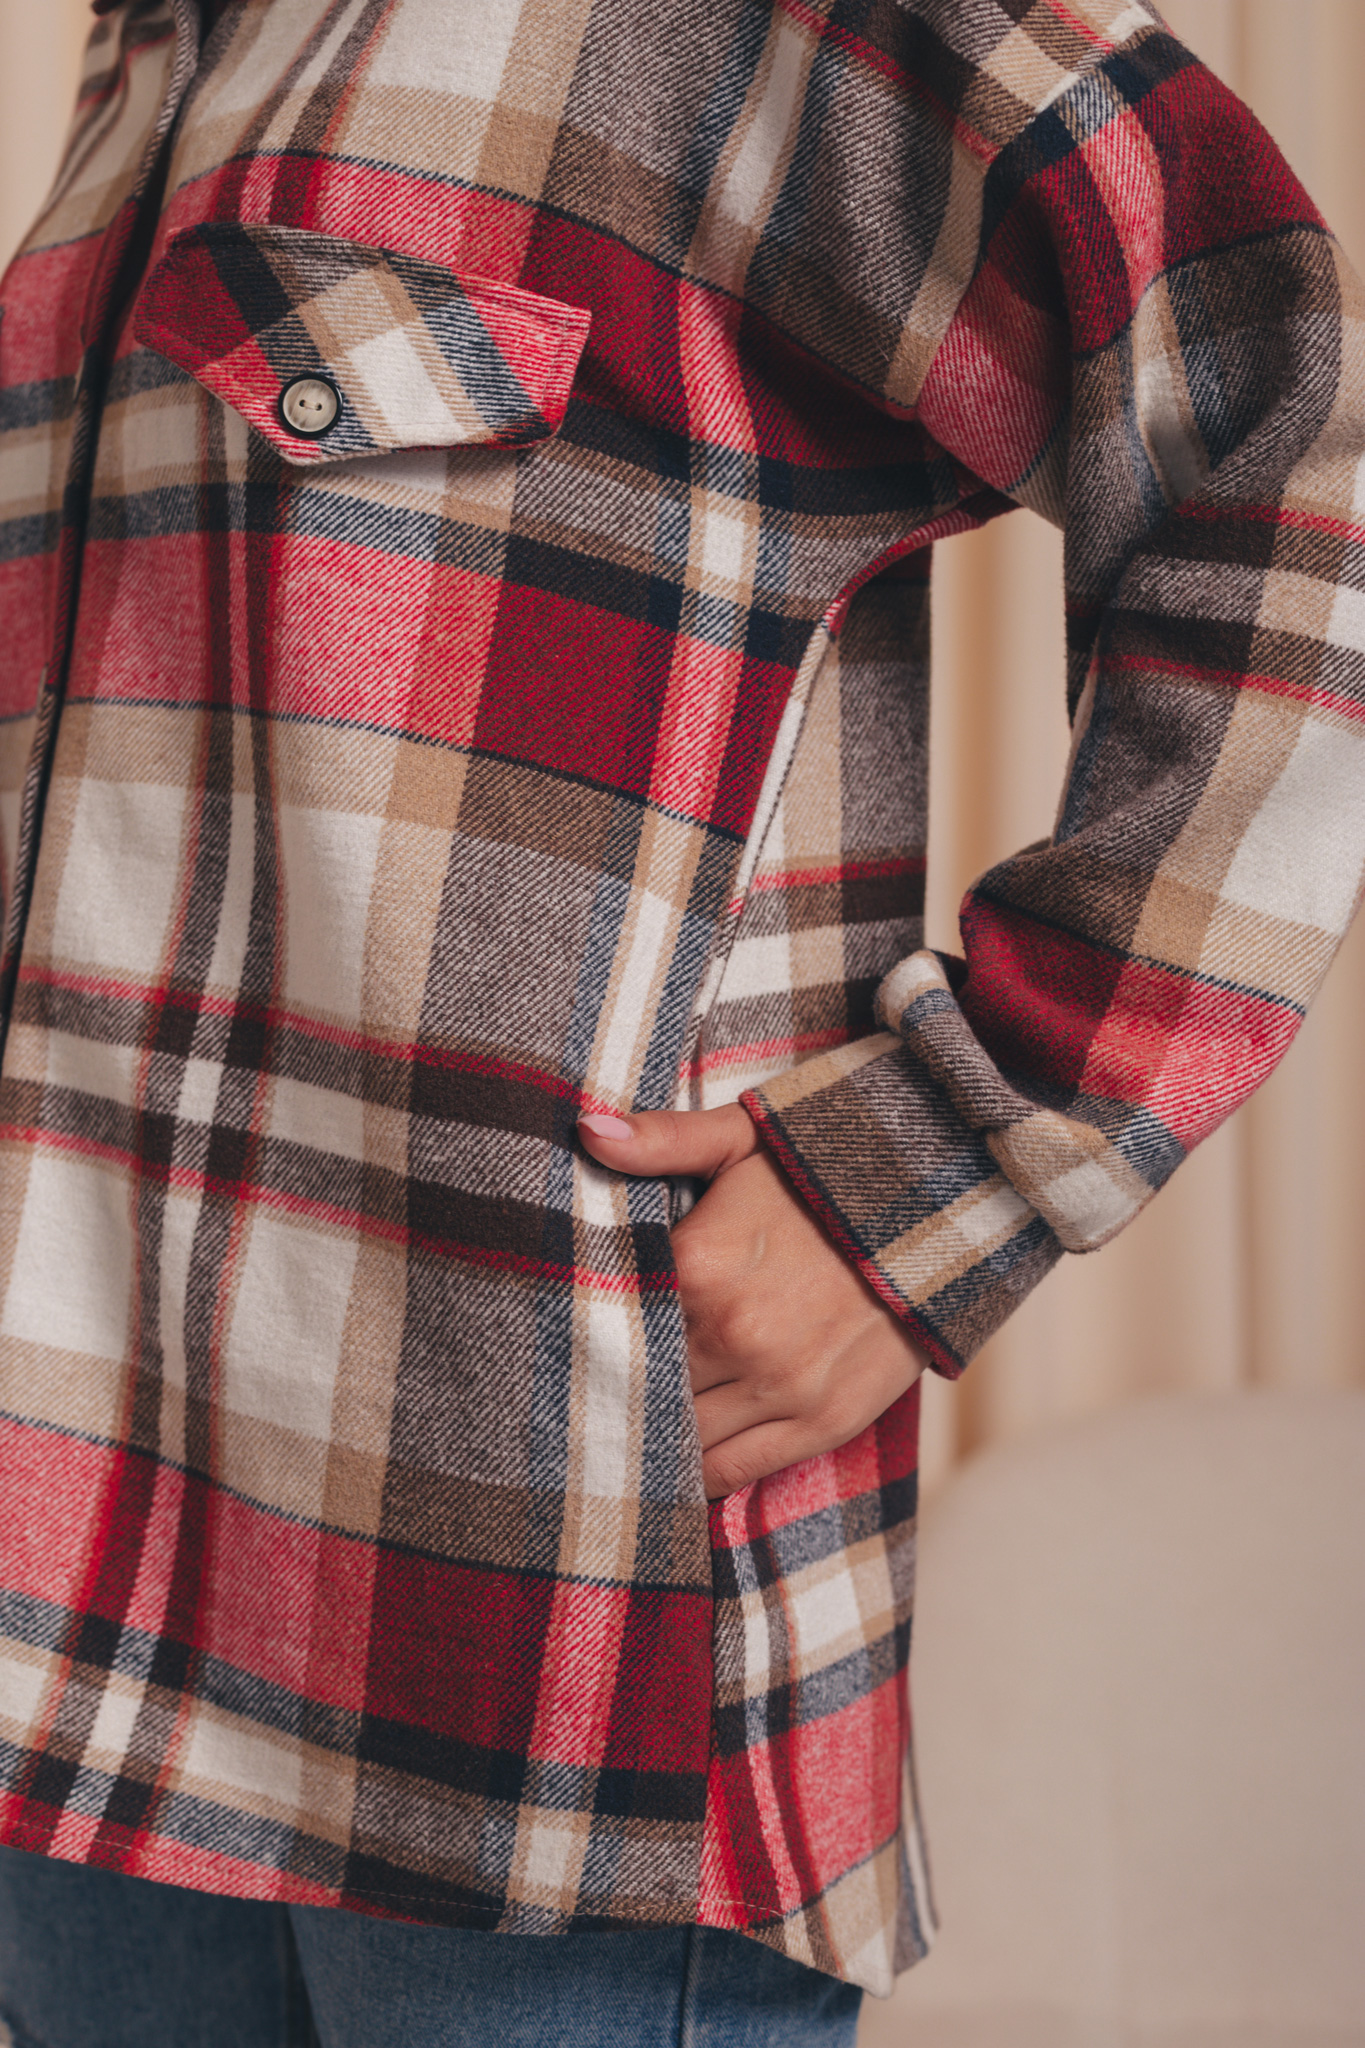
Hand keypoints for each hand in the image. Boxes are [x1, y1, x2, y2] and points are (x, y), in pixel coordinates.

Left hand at [577, 1103, 927, 1498]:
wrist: (941, 1207)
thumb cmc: (825, 1171)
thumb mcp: (742, 1139)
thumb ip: (661, 1140)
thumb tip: (586, 1131)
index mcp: (700, 1265)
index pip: (609, 1323)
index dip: (588, 1332)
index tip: (573, 1336)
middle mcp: (735, 1333)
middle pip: (638, 1387)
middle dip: (616, 1388)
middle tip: (591, 1391)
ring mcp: (782, 1384)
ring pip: (680, 1439)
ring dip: (654, 1437)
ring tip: (633, 1429)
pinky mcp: (824, 1420)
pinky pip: (733, 1471)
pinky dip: (698, 1474)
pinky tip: (679, 1462)